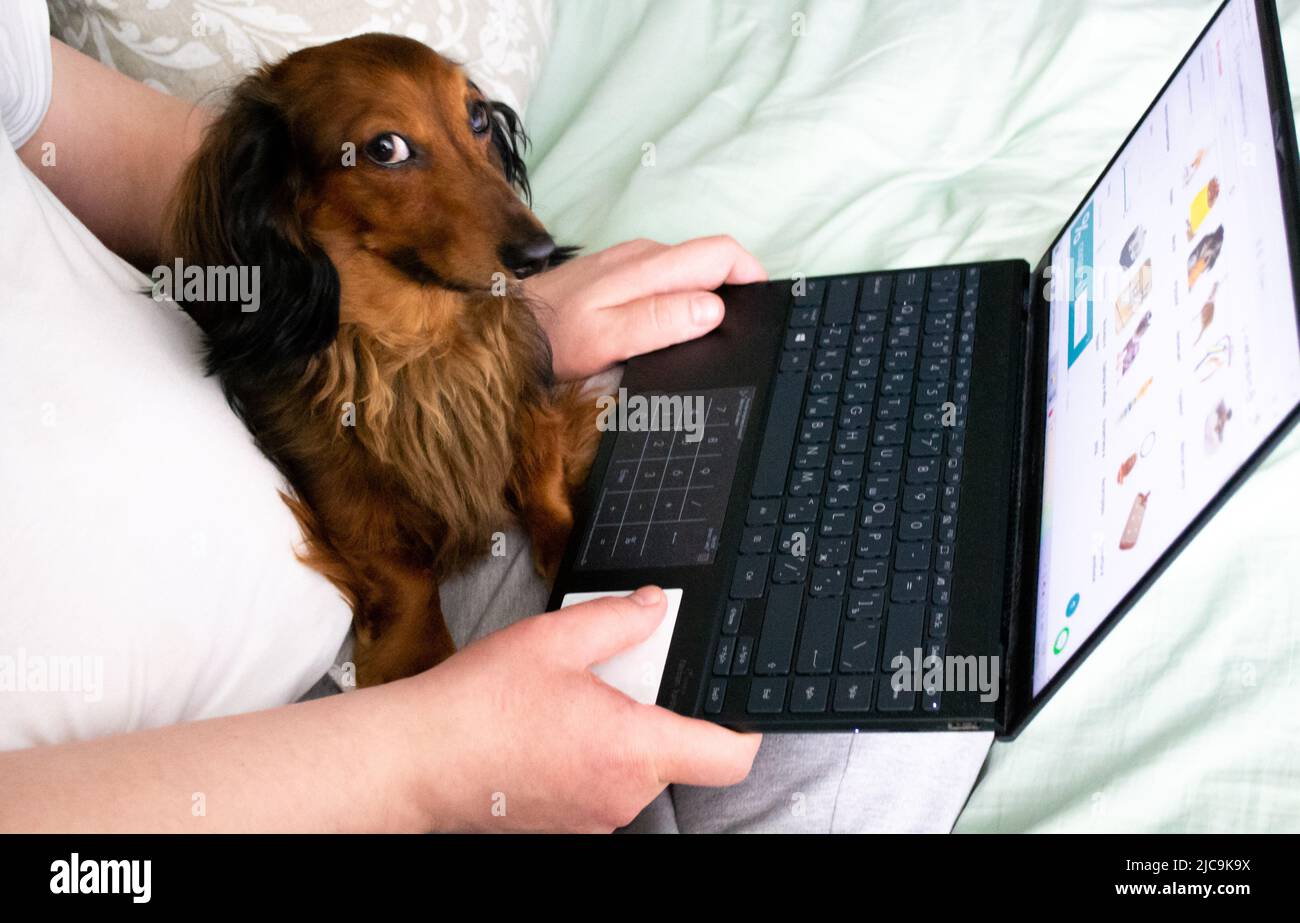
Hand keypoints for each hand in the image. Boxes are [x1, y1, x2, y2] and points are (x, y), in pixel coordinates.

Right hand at [404, 586, 761, 831]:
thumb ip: (618, 619)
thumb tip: (653, 607)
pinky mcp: (567, 823)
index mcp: (633, 748)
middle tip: (613, 676)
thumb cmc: (477, 706)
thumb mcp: (554, 638)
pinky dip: (590, 754)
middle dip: (655, 710)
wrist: (417, 760)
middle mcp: (621, 794)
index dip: (743, 729)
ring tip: (568, 700)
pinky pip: (600, 784)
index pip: (728, 757)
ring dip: (618, 732)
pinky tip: (548, 727)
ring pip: (634, 768)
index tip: (735, 706)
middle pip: (676, 754)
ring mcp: (594, 816)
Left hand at [524, 236, 767, 380]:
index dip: (751, 276)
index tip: (759, 309)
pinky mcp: (615, 272)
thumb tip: (712, 306)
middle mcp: (642, 255)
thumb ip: (660, 320)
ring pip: (686, 269)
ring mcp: (628, 261)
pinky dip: (677, 297)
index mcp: (649, 267)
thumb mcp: (608, 340)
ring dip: (703, 295)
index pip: (721, 252)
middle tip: (733, 332)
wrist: (502, 330)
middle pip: (708, 259)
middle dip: (732, 288)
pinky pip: (662, 277)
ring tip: (701, 336)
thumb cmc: (552, 340)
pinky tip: (665, 326)